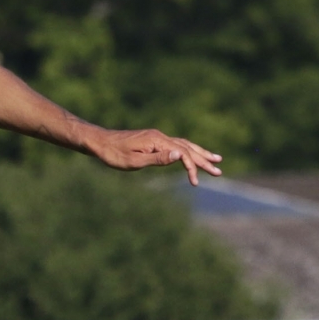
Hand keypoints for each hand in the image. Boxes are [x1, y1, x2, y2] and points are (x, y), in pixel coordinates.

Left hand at [88, 128, 222, 184]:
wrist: (99, 142)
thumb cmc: (113, 154)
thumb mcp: (134, 161)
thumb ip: (158, 159)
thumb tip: (180, 155)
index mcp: (157, 141)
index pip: (182, 154)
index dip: (191, 168)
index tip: (196, 182)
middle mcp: (160, 136)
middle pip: (188, 147)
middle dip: (204, 159)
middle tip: (219, 169)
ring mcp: (157, 137)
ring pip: (184, 144)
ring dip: (200, 152)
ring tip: (215, 159)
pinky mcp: (153, 140)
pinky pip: (176, 144)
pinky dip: (188, 150)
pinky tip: (192, 154)